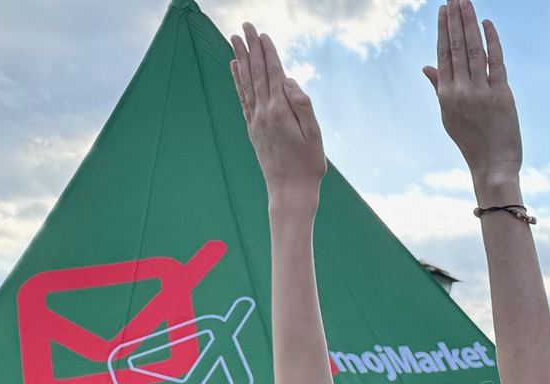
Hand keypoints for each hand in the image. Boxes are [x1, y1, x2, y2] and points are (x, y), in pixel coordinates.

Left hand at [230, 25, 325, 201]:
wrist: (289, 191)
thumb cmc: (308, 166)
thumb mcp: (315, 136)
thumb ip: (303, 106)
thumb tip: (289, 82)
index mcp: (280, 112)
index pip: (274, 75)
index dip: (269, 53)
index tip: (264, 35)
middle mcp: (263, 112)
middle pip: (256, 73)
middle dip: (252, 48)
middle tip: (245, 27)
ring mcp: (255, 120)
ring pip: (246, 82)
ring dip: (241, 58)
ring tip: (234, 39)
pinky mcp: (252, 128)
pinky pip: (242, 97)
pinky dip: (237, 79)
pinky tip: (234, 66)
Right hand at [423, 0, 520, 189]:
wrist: (493, 166)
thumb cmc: (472, 142)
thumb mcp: (449, 116)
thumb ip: (439, 88)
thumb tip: (425, 66)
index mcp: (446, 94)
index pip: (443, 54)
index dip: (444, 30)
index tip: (444, 10)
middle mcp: (461, 91)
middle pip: (457, 47)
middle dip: (455, 19)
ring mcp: (480, 93)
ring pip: (474, 50)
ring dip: (470, 23)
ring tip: (466, 2)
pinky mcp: (501, 96)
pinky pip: (496, 63)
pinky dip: (492, 41)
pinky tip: (488, 24)